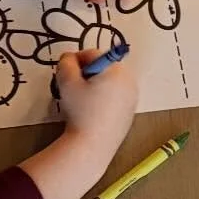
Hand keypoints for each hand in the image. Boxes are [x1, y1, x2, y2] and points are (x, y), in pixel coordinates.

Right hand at [53, 47, 137, 162]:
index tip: (66, 73)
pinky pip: (116, 96)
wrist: (93, 144)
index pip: (93, 54)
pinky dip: (104, 97)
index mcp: (117, 70)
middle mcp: (129, 81)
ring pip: (110, 81)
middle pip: (104, 67)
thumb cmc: (80, 111)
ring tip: (83, 99)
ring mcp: (133, 97)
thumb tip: (70, 58)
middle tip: (75, 87)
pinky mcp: (130, 111)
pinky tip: (93, 111)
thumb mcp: (66, 81)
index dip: (76, 61)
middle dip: (87, 73)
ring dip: (95, 84)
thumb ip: (66, 62)